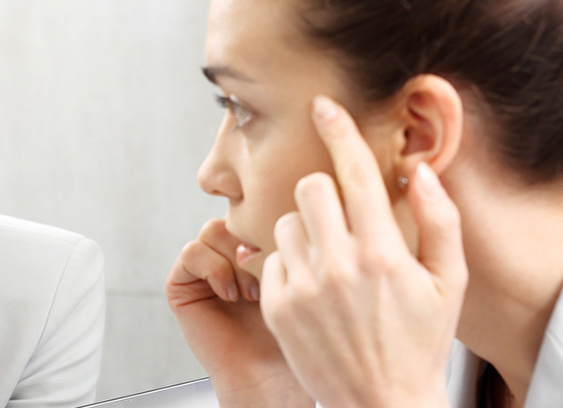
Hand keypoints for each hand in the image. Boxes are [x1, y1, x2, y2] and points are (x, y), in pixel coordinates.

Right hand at [167, 220, 313, 406]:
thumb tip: (288, 197)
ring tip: (252, 291)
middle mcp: (227, 253)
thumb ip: (288, 235)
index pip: (257, 210)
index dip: (272, 226)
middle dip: (254, 244)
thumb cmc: (291, 329)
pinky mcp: (180, 283)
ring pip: (213, 230)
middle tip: (271, 276)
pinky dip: (213, 269)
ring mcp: (203, 267)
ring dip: (235, 259)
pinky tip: (230, 294)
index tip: (290, 258)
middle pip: (234, 215)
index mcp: (255, 245)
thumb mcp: (300, 272)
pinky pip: (192, 252)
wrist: (268, 372)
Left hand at [260, 96, 466, 406]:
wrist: (379, 401)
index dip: (340, 132)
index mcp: (382, 254)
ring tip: (330, 262)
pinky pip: (273, 257)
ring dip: (306, 229)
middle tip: (340, 216)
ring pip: (286, 222)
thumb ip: (440, 221)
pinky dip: (290, 263)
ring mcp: (302, 287)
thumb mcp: (447, 282)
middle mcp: (337, 266)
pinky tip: (314, 289)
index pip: (356, 174)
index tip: (324, 107)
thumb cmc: (417, 341)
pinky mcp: (276, 305)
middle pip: (310, 188)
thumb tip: (419, 171)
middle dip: (324, 191)